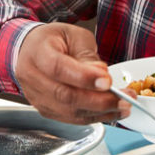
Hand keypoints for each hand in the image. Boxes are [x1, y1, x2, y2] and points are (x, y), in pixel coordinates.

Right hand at [14, 22, 130, 123]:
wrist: (30, 50)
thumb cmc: (54, 40)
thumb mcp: (74, 36)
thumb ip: (87, 55)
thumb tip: (102, 75)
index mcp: (38, 52)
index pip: (58, 68)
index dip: (84, 77)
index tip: (107, 81)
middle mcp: (32, 77)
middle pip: (65, 95)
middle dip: (98, 101)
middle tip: (124, 100)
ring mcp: (37, 97)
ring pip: (69, 112)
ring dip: (100, 113)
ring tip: (123, 107)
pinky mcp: (46, 110)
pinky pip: (70, 118)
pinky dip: (93, 117)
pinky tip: (111, 112)